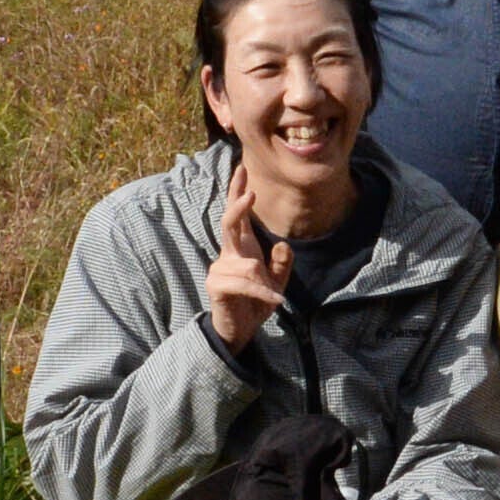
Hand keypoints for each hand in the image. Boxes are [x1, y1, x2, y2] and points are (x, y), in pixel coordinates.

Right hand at [201, 164, 289, 352]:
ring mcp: (219, 269)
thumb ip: (282, 264)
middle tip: (251, 192)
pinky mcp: (217, 286)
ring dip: (266, 281)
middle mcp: (228, 254)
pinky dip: (262, 291)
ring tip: (271, 296)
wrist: (240, 331)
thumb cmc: (255, 303)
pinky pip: (246, 282)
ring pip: (248, 263)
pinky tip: (273, 300)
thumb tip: (283, 244)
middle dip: (239, 206)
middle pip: (229, 222)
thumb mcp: (277, 282)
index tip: (242, 168)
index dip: (237, 191)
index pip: (236, 214)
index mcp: (241, 248)